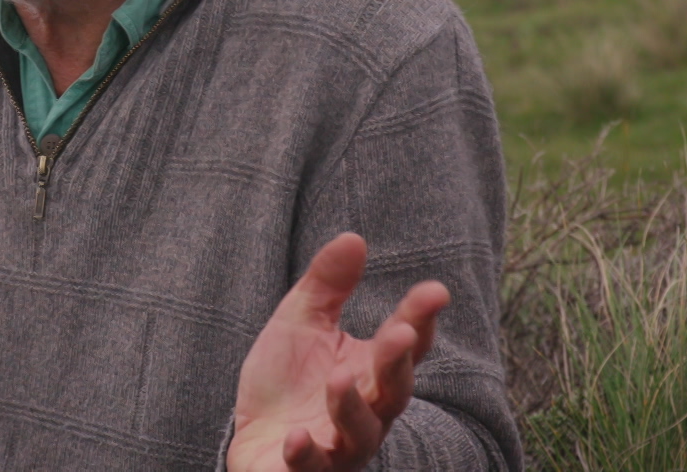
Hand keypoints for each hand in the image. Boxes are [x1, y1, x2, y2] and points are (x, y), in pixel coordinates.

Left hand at [225, 233, 448, 471]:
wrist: (251, 439)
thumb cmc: (286, 381)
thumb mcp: (301, 322)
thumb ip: (328, 285)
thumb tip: (354, 236)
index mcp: (371, 373)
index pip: (406, 347)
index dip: (421, 319)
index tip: (435, 291)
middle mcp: (367, 413)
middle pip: (394, 391)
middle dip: (397, 363)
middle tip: (401, 333)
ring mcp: (339, 447)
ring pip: (359, 434)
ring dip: (350, 407)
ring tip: (338, 379)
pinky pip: (312, 469)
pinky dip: (306, 455)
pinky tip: (295, 438)